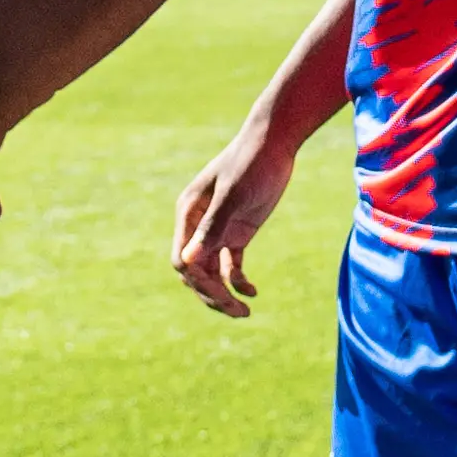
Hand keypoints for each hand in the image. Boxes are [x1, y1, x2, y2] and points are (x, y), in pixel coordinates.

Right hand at [173, 127, 296, 317]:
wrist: (274, 143)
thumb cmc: (251, 163)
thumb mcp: (233, 196)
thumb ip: (211, 228)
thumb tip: (186, 262)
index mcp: (188, 214)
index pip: (182, 260)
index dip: (197, 281)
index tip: (221, 293)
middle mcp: (198, 226)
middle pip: (195, 272)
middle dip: (211, 294)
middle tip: (237, 311)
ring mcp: (218, 230)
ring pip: (212, 273)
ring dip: (224, 294)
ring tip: (245, 312)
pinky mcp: (237, 233)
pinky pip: (231, 266)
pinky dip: (239, 281)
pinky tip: (253, 291)